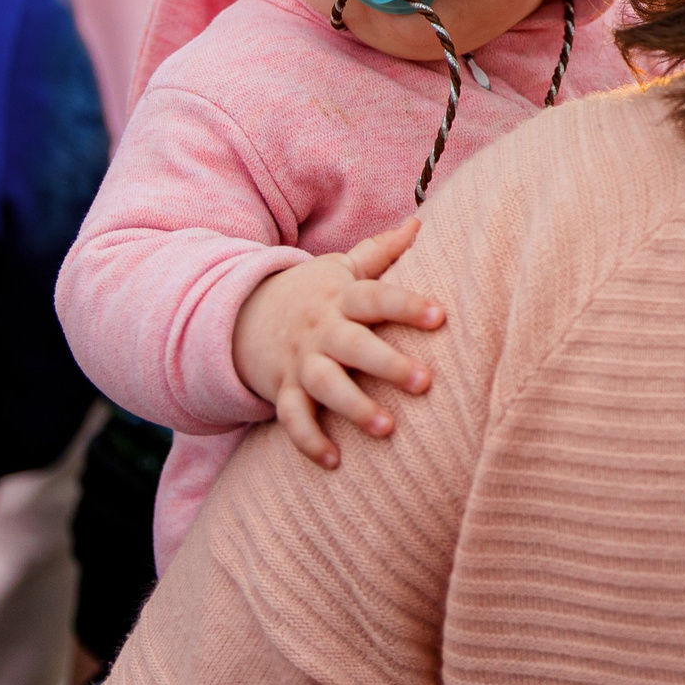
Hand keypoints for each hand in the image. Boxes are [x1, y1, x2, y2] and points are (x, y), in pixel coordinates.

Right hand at [231, 217, 445, 467]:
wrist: (243, 315)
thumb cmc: (313, 293)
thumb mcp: (340, 266)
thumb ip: (380, 251)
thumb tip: (419, 221)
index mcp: (341, 297)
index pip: (377, 297)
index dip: (408, 305)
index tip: (441, 316)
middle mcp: (321, 330)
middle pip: (354, 345)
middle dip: (388, 364)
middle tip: (425, 382)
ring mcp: (300, 363)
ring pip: (325, 385)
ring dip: (354, 407)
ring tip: (388, 428)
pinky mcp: (283, 391)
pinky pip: (293, 419)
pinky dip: (309, 442)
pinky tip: (335, 462)